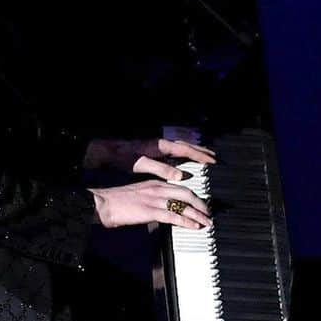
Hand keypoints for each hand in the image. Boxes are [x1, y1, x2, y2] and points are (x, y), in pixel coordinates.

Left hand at [83, 136, 215, 183]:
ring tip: (204, 157)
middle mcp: (161, 144)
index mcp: (160, 146)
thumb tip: (180, 176)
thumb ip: (161, 169)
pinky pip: (173, 152)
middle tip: (214, 157)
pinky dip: (182, 154)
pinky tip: (183, 161)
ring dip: (193, 151)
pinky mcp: (152, 151)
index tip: (213, 161)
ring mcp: (157, 147)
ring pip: (180, 147)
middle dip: (200, 151)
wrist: (105, 151)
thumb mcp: (140, 164)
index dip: (200, 156)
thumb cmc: (121, 157)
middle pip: (185, 146)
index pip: (185, 150)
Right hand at [89, 178, 212, 230]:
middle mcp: (157, 188)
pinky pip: (173, 216)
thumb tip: (162, 210)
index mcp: (154, 183)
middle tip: (209, 213)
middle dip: (201, 204)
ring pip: (184, 204)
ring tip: (207, 222)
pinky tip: (194, 226)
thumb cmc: (116, 202)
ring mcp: (154, 199)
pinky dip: (186, 221)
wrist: (102, 203)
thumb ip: (151, 200)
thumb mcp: (138, 196)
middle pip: (187, 193)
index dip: (194, 196)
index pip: (180, 187)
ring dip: (198, 214)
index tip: (201, 204)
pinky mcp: (150, 211)